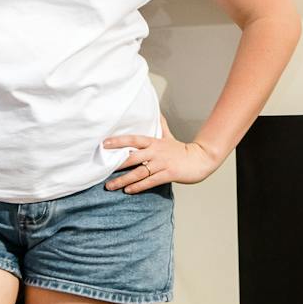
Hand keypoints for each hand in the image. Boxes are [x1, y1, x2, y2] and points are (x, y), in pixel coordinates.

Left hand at [105, 116, 220, 192]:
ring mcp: (162, 164)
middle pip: (132, 157)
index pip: (133, 140)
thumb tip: (156, 113)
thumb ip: (160, 126)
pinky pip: (149, 182)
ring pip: (139, 172)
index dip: (118, 141)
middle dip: (116, 164)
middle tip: (102, 169)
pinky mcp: (168, 174)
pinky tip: (128, 190)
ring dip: (123, 180)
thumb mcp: (169, 136)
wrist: (200, 159)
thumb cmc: (182, 149)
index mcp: (154, 142)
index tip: (104, 144)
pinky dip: (138, 187)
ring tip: (110, 186)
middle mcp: (156, 152)